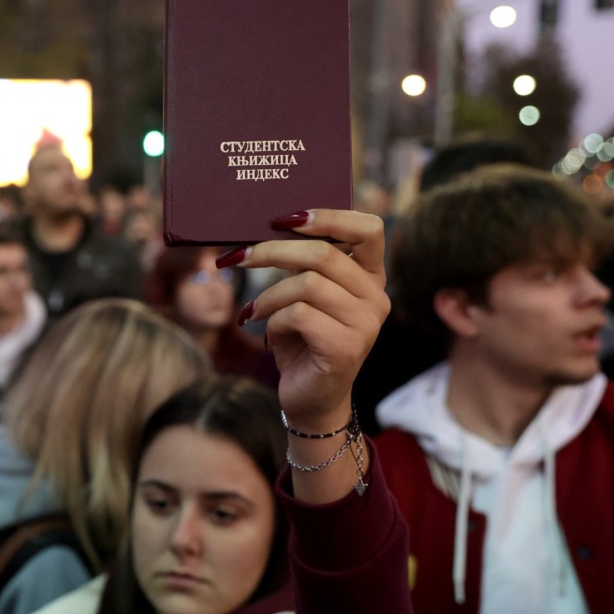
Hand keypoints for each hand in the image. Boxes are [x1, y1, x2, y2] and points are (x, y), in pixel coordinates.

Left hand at [220, 209, 388, 448]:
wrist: (310, 397)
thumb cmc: (302, 339)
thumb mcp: (304, 295)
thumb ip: (302, 262)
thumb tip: (266, 226)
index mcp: (370, 276)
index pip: (368, 229)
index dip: (328, 216)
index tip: (285, 217)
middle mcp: (376, 297)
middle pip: (323, 253)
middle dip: (271, 251)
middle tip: (236, 256)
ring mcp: (366, 324)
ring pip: (307, 284)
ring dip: (268, 295)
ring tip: (254, 310)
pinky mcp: (346, 347)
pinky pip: (299, 314)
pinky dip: (274, 320)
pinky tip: (268, 333)